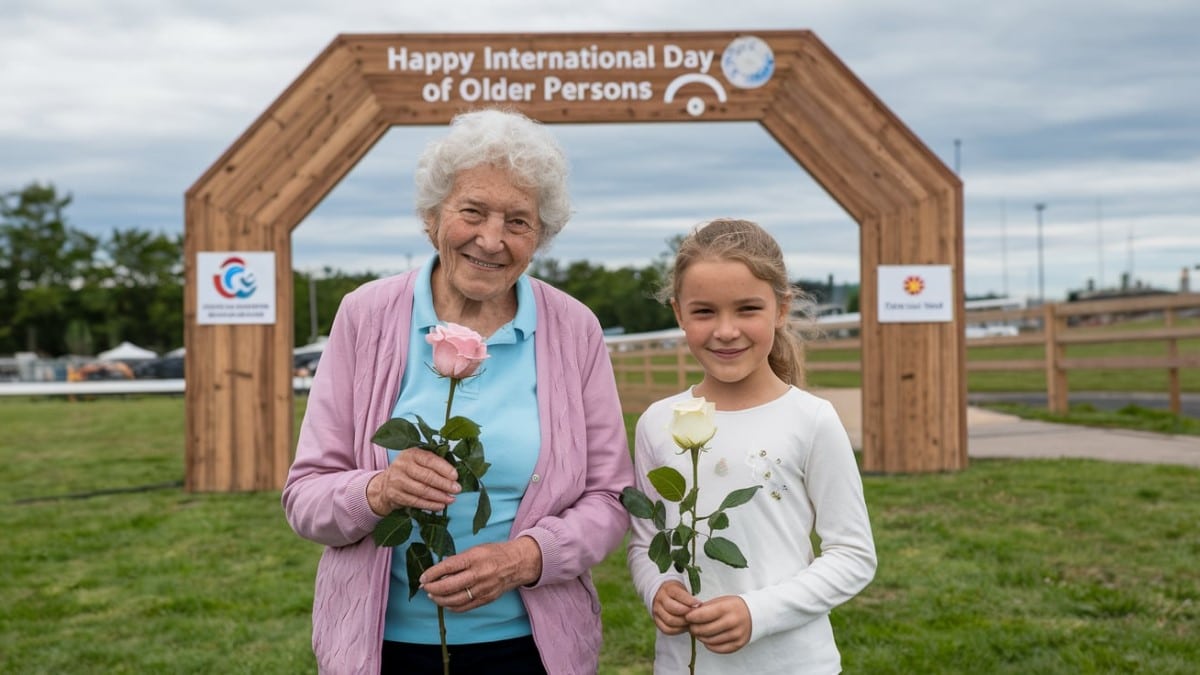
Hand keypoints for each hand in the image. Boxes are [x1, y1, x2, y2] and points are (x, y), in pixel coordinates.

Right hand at [366, 448, 460, 514]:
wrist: (385, 485)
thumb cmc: (409, 471)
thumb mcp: (418, 461)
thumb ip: (434, 464)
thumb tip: (454, 475)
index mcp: (411, 453)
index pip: (430, 460)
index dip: (444, 468)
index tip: (456, 476)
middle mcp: (402, 465)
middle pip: (427, 476)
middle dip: (444, 484)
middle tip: (457, 489)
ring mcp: (397, 481)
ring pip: (422, 490)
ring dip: (439, 496)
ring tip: (451, 499)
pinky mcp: (395, 495)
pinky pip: (416, 502)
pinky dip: (430, 505)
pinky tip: (440, 506)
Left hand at [419, 536, 542, 611]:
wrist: (518, 563)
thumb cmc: (495, 553)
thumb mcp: (476, 549)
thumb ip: (458, 560)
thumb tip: (439, 570)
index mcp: (474, 558)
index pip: (448, 567)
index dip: (432, 573)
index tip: (423, 577)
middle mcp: (479, 574)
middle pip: (449, 586)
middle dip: (432, 588)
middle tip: (425, 587)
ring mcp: (483, 589)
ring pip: (455, 600)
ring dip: (440, 599)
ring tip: (432, 595)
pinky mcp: (486, 599)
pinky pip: (465, 607)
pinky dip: (452, 607)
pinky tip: (446, 603)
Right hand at [652, 581, 699, 635]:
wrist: (663, 595)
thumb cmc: (678, 593)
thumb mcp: (683, 589)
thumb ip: (689, 597)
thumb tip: (699, 607)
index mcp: (668, 589)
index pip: (678, 594)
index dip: (689, 601)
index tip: (699, 604)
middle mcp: (660, 599)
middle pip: (672, 608)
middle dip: (686, 614)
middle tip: (695, 616)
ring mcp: (657, 610)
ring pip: (669, 620)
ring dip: (683, 623)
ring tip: (691, 623)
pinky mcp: (656, 620)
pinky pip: (666, 629)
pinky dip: (677, 630)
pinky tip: (684, 628)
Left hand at [687, 595, 751, 653]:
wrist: (754, 614)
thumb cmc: (733, 606)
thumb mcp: (721, 600)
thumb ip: (706, 608)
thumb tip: (690, 615)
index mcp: (726, 608)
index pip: (702, 615)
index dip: (691, 617)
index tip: (687, 617)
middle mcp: (732, 622)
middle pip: (704, 630)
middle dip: (694, 628)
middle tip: (691, 626)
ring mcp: (736, 634)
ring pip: (710, 641)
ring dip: (700, 637)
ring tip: (698, 632)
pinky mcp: (738, 644)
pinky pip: (718, 649)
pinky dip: (709, 645)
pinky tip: (707, 639)